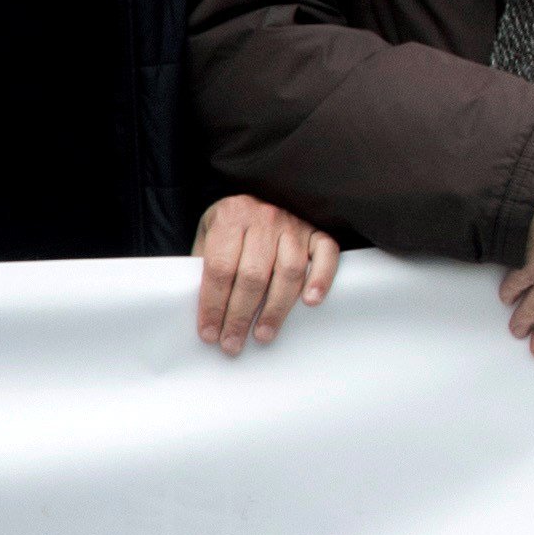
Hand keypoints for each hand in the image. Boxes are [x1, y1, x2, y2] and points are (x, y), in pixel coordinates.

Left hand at [193, 193, 336, 356]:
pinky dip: (321, 278)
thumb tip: (207, 311)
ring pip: (289, 272)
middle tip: (233, 344)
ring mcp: (295, 224)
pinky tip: (310, 302)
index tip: (209, 333)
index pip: (220, 269)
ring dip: (275, 309)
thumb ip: (207, 264)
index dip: (213, 304)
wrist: (263, 191)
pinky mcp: (318, 231)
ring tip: (263, 334)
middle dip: (240, 315)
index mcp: (231, 217)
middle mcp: (265, 218)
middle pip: (253, 275)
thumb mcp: (209, 235)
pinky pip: (326, 254)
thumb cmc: (232, 223)